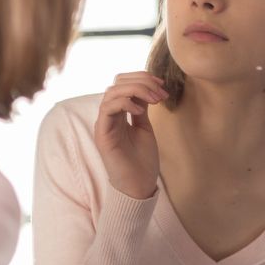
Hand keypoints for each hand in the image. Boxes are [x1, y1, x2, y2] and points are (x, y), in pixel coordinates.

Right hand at [94, 72, 168, 198]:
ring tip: (154, 99)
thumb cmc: (142, 160)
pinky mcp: (103, 134)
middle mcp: (108, 116)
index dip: (142, 78)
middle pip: (117, 83)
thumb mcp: (144, 127)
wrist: (139, 186)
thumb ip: (142, 107)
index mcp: (118, 113)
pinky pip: (107, 109)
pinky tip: (140, 111)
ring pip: (112, 92)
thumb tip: (148, 88)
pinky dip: (125, 104)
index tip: (162, 84)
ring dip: (136, 90)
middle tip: (160, 92)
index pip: (123, 83)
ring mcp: (104, 124)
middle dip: (141, 81)